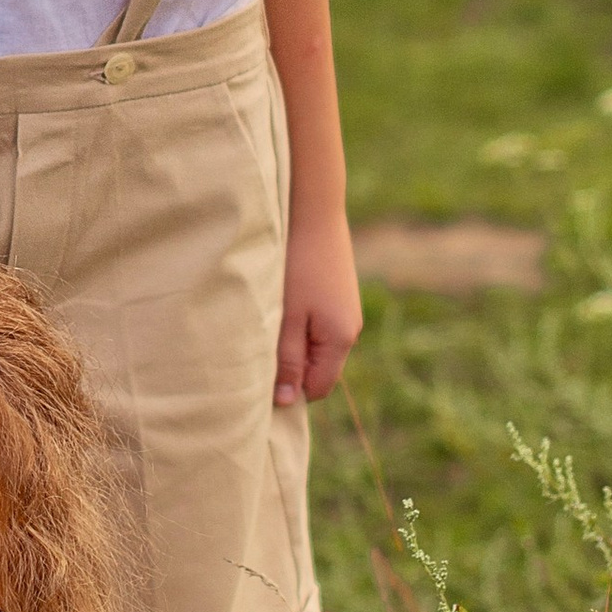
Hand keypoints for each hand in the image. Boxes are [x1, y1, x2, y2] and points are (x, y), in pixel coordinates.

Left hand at [278, 205, 363, 407]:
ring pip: (316, 346)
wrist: (314, 211)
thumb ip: (288, 360)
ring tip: (270, 319)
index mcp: (341, 340)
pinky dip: (299, 323)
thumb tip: (286, 400)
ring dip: (292, 342)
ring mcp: (346, 311)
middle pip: (318, 369)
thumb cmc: (296, 265)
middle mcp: (351, 329)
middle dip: (290, 367)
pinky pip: (318, 325)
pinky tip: (282, 301)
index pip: (317, 389)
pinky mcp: (338, 294)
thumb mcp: (287, 318)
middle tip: (260, 346)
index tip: (261, 375)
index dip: (289, 391)